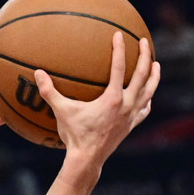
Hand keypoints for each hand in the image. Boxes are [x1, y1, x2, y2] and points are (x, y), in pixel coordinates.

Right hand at [35, 34, 160, 165]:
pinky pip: (145, 110)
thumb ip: (49, 91)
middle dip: (144, 56)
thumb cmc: (74, 134)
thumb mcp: (61, 111)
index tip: (118, 35)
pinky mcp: (131, 126)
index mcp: (113, 98)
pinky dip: (148, 100)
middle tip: (142, 41)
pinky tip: (148, 96)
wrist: (87, 159)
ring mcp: (131, 116)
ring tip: (156, 64)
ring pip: (149, 91)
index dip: (119, 49)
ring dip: (154, 76)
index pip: (119, 68)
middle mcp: (126, 105)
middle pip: (142, 76)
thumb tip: (37, 73)